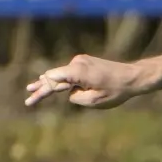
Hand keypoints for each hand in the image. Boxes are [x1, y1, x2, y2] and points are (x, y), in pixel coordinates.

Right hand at [26, 55, 144, 107]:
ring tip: (33, 87)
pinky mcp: (87, 63)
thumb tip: (70, 92)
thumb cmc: (116, 90)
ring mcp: (82, 61)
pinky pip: (72, 73)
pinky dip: (64, 79)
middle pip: (54, 76)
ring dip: (52, 83)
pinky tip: (53, 82)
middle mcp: (77, 62)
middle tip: (28, 92)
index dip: (41, 91)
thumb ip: (75, 98)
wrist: (134, 77)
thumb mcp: (93, 101)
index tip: (30, 99)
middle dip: (41, 86)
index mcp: (77, 71)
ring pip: (64, 75)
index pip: (52, 80)